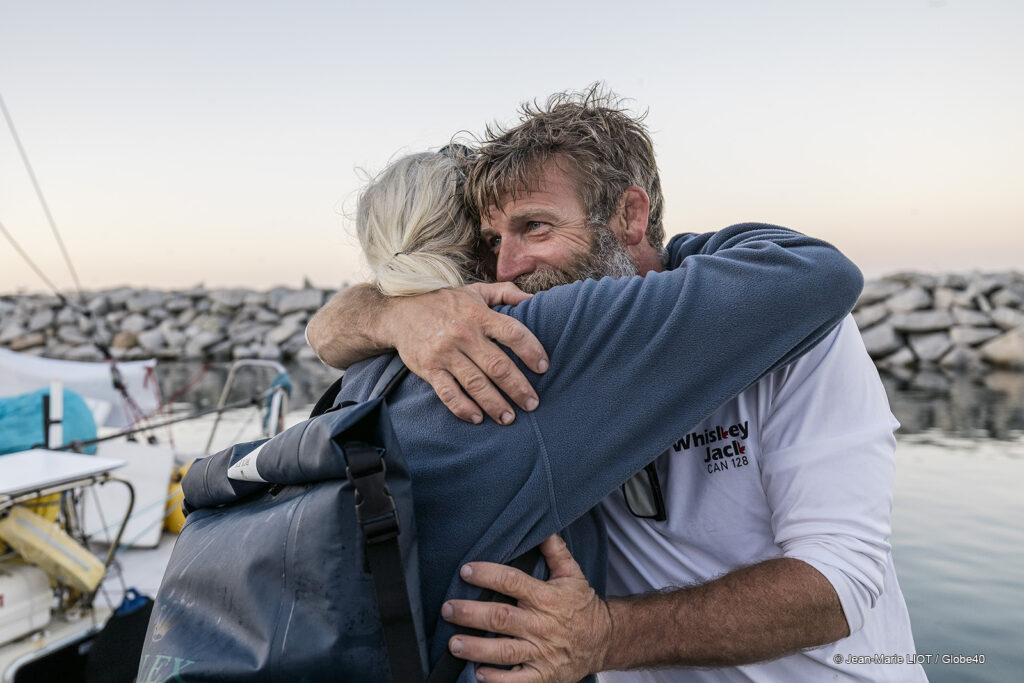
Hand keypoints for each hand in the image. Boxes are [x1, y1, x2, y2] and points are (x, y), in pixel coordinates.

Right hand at [384, 283, 548, 424]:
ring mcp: (445, 353)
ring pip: (475, 383)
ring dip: (495, 403)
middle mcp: (463, 334)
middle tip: (533, 403)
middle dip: (518, 387)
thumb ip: (506, 293)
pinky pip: (448, 393)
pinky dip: (463, 408)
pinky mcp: (428, 368)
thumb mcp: (475, 291)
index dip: (531, 351)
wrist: (399, 311)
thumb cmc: (445, 303)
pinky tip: (478, 418)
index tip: (544, 367)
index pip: (512, 333)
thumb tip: (535, 299)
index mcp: (479, 314)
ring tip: (509, 418)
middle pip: (497, 365)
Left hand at [441, 535, 611, 682]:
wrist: (605, 640)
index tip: (465, 571)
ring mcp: (542, 652)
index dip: (488, 575)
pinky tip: (479, 674)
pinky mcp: (544, 675)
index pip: (513, 582)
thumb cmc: (581, 604)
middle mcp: (542, 625)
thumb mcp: (572, 573)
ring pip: (505, 651)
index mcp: (547, 597)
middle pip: (502, 618)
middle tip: (448, 609)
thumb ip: (555, 550)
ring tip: (453, 644)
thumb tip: (540, 526)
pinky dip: (498, 680)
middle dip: (471, 614)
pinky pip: (518, 681)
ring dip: (477, 648)